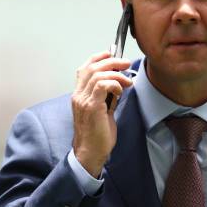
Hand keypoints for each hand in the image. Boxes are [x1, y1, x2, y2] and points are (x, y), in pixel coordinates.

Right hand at [72, 51, 132, 177]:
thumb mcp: (102, 111)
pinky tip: (121, 90)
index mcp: (79, 95)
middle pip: (92, 67)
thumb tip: (118, 84)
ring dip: (116, 74)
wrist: (90, 153)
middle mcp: (78, 95)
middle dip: (111, 61)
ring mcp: (83, 101)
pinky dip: (114, 84)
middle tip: (126, 63)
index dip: (98, 57)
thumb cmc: (97, 136)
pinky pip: (102, 85)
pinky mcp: (92, 107)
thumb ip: (107, 97)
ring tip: (128, 81)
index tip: (111, 53)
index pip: (84, 68)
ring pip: (98, 74)